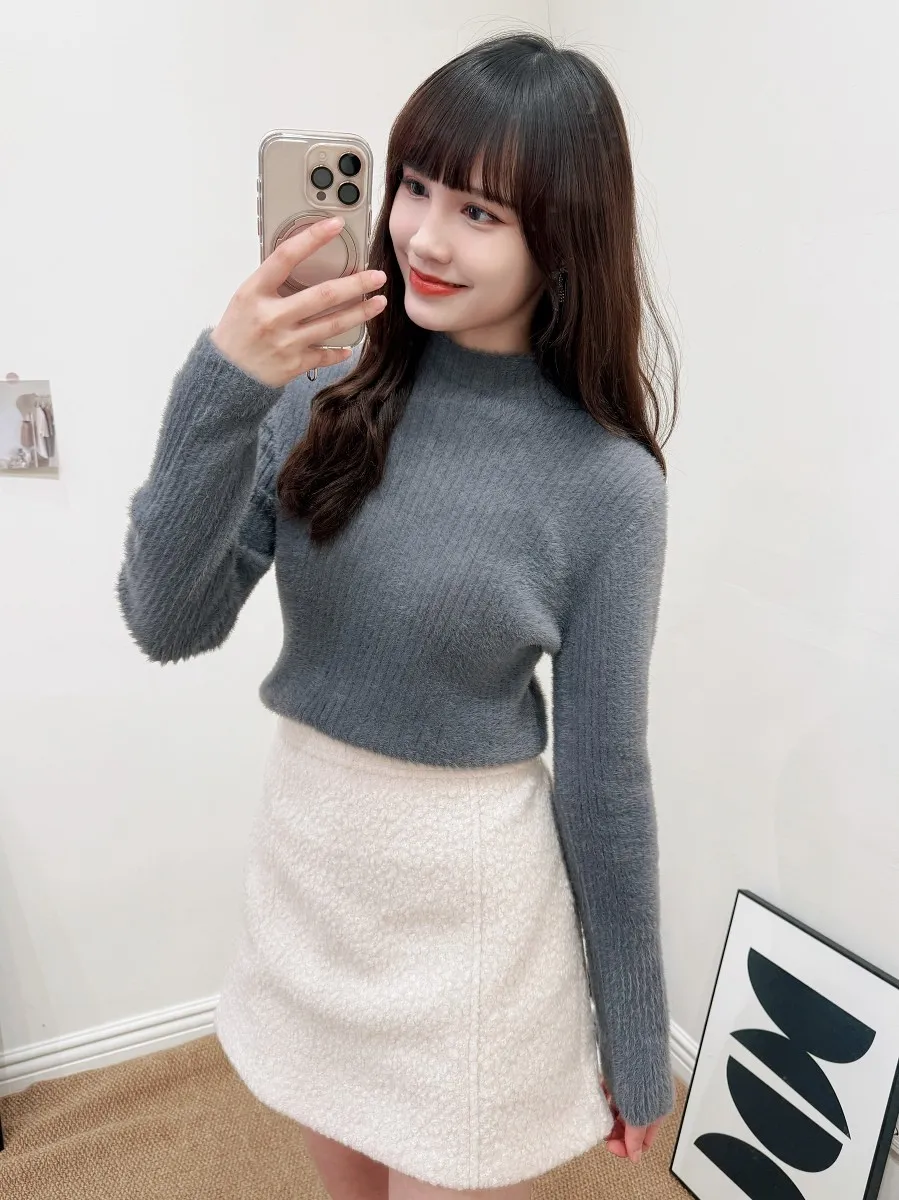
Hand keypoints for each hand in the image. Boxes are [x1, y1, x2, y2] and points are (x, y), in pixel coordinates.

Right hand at [211, 216, 387, 387]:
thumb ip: (272, 283)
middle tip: (377, 276)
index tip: (336, 225)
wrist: (225, 375)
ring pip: (332, 324)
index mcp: (255, 292)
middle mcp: (272, 316)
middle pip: (323, 295)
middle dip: (356, 284)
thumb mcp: (245, 299)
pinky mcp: (295, 364)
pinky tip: (351, 344)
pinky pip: (326, 354)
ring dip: (360, 313)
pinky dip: (341, 350)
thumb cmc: (236, 333)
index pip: (285, 256)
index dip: (312, 238)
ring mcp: (285, 342)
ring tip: (379, 303)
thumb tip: (304, 262)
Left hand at [601, 1078, 665, 1164]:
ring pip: (619, 1111)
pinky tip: (598, 1097)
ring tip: (599, 1114)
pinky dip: (603, 1098)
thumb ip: (636, 1136)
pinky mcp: (620, 1076)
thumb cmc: (642, 1072)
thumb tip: (636, 1156)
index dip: (628, 1147)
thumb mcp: (639, 1113)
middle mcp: (646, 1101)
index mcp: (657, 1112)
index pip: (643, 1141)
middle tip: (603, 1132)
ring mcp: (632, 1088)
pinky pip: (611, 1093)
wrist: (633, 1040)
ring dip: (608, 1116)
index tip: (611, 1146)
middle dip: (616, 1132)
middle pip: (629, 1127)